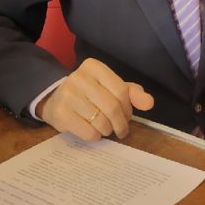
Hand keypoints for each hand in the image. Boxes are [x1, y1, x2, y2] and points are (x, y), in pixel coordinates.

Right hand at [36, 58, 153, 140]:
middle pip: (112, 106)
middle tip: (122, 130)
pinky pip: (88, 132)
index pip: (121, 89)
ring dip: (108, 130)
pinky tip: (93, 132)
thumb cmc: (88, 94)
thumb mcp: (109, 87)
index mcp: (93, 67)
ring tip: (106, 129)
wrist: (55, 100)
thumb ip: (131, 93)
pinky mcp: (61, 114)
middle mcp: (79, 77)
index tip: (127, 116)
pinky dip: (95, 136)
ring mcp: (68, 95)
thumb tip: (149, 103)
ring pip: (101, 121)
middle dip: (121, 123)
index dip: (128, 107)